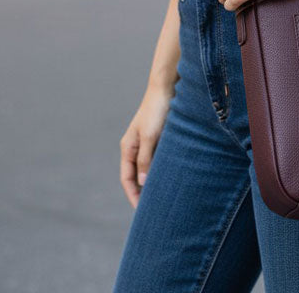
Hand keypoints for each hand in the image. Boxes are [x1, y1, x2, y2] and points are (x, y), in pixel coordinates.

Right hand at [119, 83, 173, 208]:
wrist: (166, 87)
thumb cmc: (156, 110)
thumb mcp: (150, 136)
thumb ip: (145, 159)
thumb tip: (143, 182)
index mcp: (128, 147)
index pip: (127, 179)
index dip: (133, 195)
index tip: (141, 211)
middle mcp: (135, 147)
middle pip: (137, 176)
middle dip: (142, 192)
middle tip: (153, 211)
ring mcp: (147, 143)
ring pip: (148, 168)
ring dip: (153, 181)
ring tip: (163, 198)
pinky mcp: (158, 138)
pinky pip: (157, 160)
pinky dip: (161, 170)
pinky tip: (171, 178)